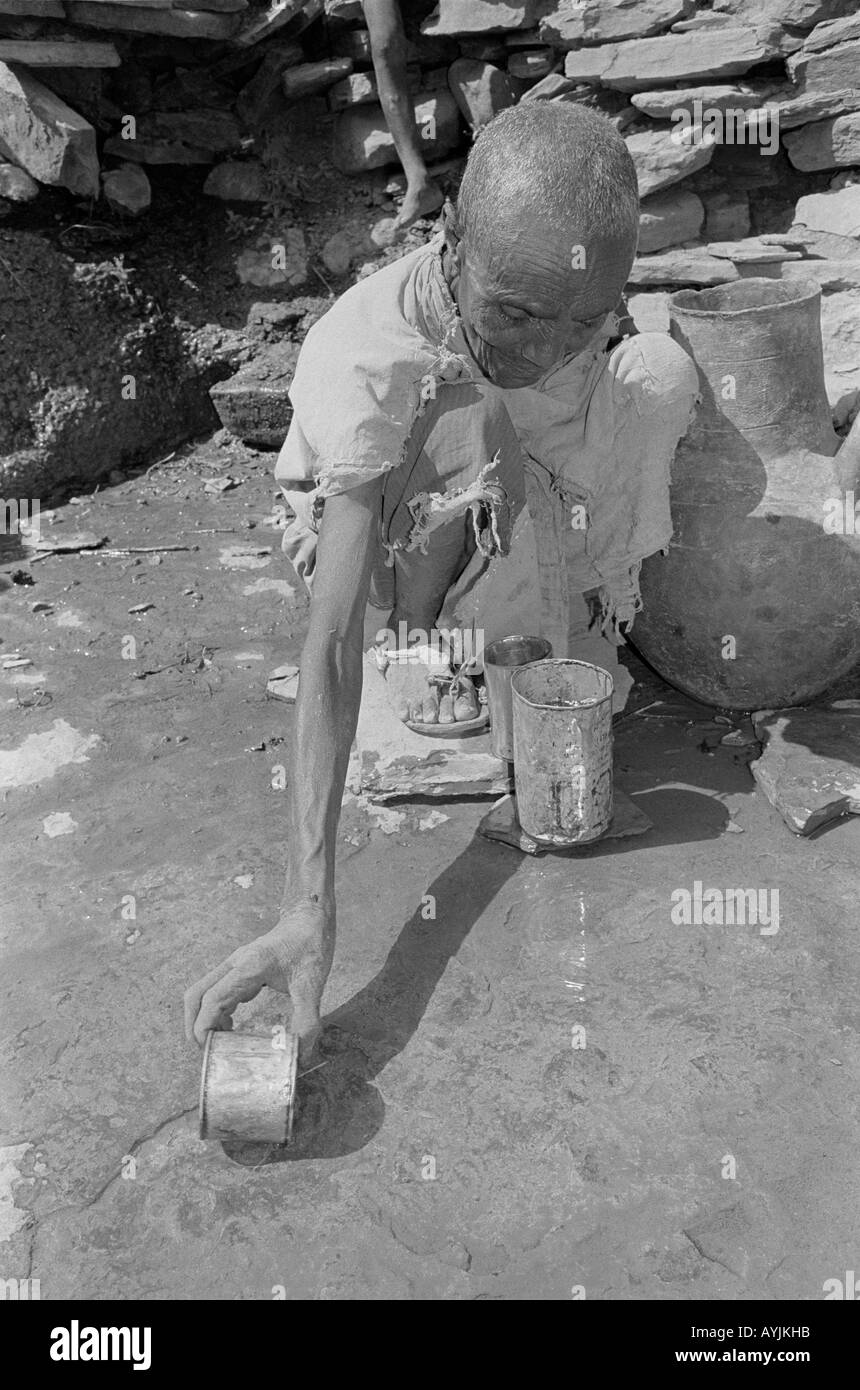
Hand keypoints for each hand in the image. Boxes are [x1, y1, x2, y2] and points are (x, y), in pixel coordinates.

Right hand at [184, 899, 334, 1055]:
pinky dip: (216, 1009)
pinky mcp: (240, 966)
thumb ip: (307, 1019)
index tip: (208, 1049)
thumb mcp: (313, 985)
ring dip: (204, 1017)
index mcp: (248, 968)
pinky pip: (217, 989)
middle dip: (194, 1025)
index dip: (203, 1027)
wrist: (311, 917)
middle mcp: (235, 964)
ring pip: (204, 991)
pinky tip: (233, 1024)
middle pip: (196, 995)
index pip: (212, 1000)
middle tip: (208, 1051)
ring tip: (221, 1042)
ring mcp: (235, 964)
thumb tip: (302, 1055)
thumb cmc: (311, 946)